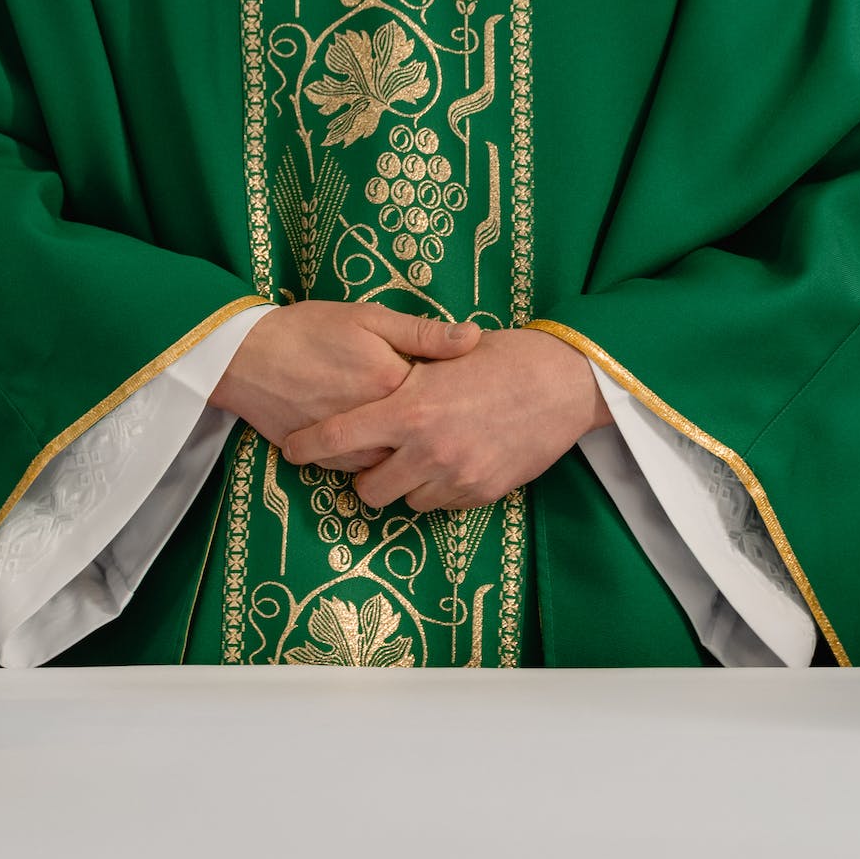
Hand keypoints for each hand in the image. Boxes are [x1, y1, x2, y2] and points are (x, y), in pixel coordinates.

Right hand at [209, 301, 480, 453]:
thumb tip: (475, 338)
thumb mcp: (368, 317)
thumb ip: (423, 333)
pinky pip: (359, 468)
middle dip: (431, 429)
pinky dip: (369, 457)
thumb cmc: (307, 329)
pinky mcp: (323, 461)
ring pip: (392, 460)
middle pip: (421, 439)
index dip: (451, 392)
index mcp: (393, 383)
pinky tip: (373, 439)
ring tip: (409, 431)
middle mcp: (375, 423)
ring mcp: (348, 447)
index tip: (456, 385)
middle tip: (440, 415)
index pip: (443, 399)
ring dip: (401, 448)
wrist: (243, 356)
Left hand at [281, 329, 612, 512]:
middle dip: (364, 476)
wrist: (566, 383)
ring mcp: (455, 477)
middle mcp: (426, 450)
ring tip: (418, 456)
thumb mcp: (446, 354)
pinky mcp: (481, 493)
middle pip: (367, 489)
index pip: (337, 438)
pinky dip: (438, 489)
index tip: (293, 449)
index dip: (308, 447)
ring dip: (404, 483)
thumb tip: (365, 385)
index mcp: (408, 409)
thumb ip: (402, 374)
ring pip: (405, 501)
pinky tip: (452, 460)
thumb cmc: (505, 356)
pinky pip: (442, 504)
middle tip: (373, 456)